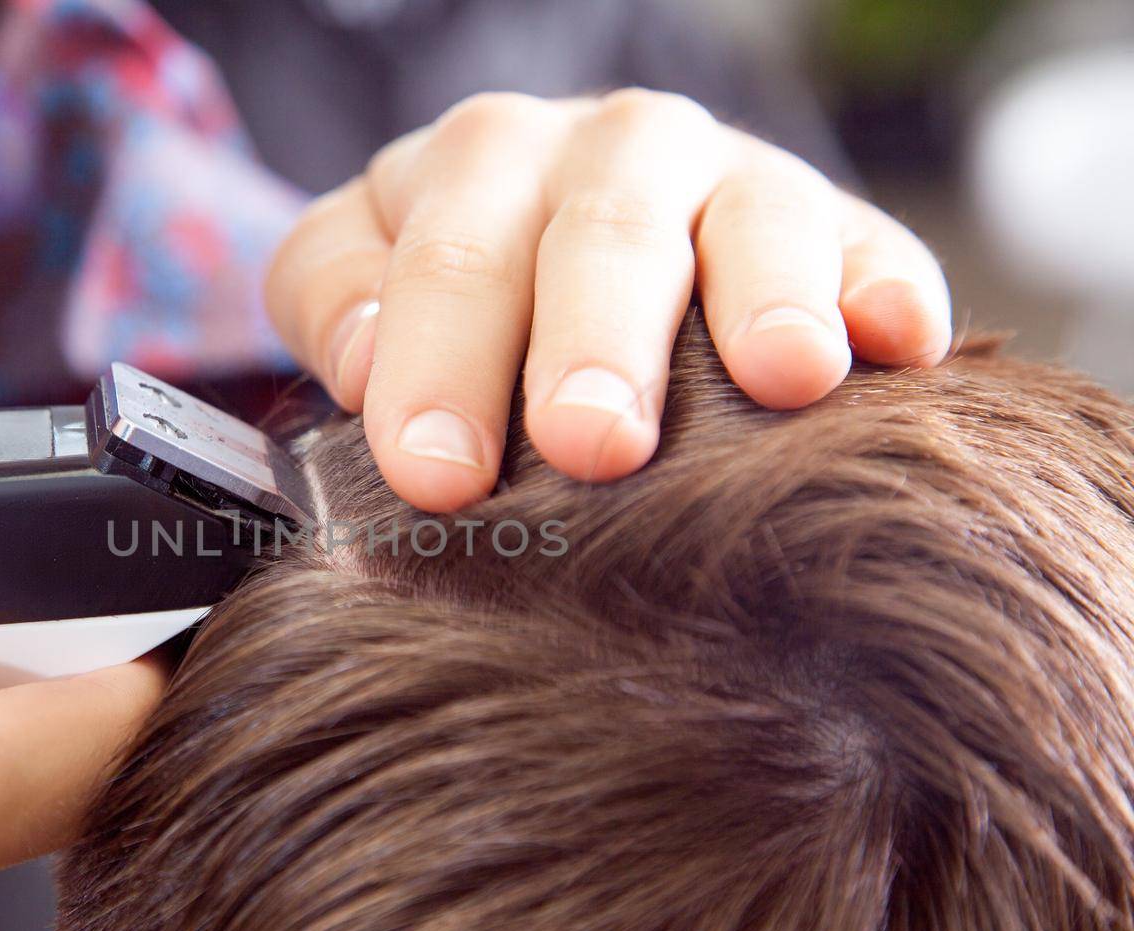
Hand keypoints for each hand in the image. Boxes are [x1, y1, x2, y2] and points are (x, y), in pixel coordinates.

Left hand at [267, 89, 951, 511]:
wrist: (578, 236)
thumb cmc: (463, 295)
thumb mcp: (365, 279)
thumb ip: (339, 306)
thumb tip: (362, 364)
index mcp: (478, 166)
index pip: (447, 259)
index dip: (436, 363)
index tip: (435, 474)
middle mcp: (605, 152)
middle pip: (599, 235)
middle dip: (594, 341)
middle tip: (591, 444)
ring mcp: (728, 180)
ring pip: (747, 218)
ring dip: (765, 296)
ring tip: (781, 376)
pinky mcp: (836, 225)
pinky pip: (872, 243)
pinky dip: (884, 289)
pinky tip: (897, 344)